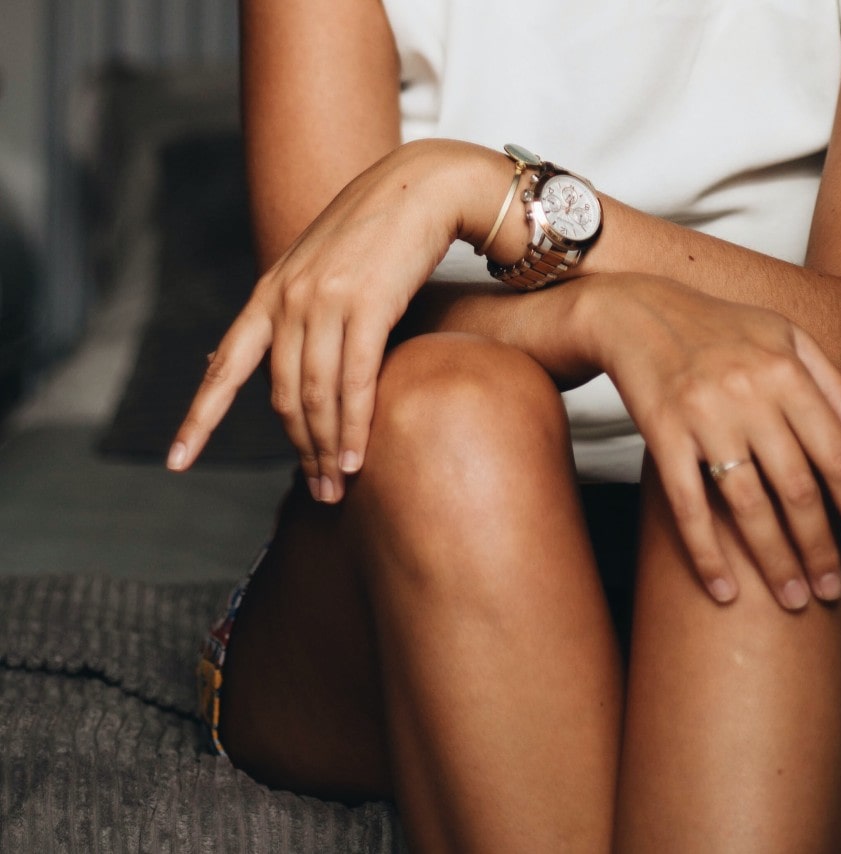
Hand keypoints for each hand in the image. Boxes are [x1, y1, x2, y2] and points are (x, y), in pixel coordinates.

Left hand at [167, 140, 487, 500]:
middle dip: (298, 450)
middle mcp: (287, 298)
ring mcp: (324, 300)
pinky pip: (354, 381)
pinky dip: (353, 425)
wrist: (423, 187)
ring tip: (338, 485)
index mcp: (270, 292)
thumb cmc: (382, 232)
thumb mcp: (326, 269)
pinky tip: (357, 456)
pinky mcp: (367, 305)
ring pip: (317, 396)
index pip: (225, 365)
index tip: (177, 463)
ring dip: (327, 448)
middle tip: (318, 491)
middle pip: (283, 395)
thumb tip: (302, 364)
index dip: (200, 418)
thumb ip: (306, 313)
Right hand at [587, 276, 840, 610]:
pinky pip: (688, 505)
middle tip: (832, 591)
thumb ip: (833, 388)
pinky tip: (724, 590)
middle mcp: (749, 396)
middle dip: (821, 549)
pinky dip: (707, 553)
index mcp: (786, 373)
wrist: (636, 311)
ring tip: (793, 600)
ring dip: (774, 561)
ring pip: (748, 506)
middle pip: (797, 490)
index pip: (837, 457)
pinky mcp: (662, 435)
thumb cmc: (719, 328)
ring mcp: (703, 417)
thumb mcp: (786, 337)